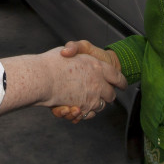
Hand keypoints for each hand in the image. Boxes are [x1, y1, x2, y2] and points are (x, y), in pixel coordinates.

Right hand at [0, 47, 124, 117]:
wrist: (41, 76)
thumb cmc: (54, 61)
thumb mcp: (72, 49)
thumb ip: (86, 56)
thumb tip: (94, 62)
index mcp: (98, 66)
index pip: (117, 76)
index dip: (121, 81)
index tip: (122, 85)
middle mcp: (99, 83)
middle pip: (111, 95)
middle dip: (107, 95)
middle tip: (102, 93)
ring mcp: (92, 97)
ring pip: (101, 106)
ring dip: (95, 104)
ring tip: (85, 99)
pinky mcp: (83, 108)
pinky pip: (89, 114)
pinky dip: (84, 113)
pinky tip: (76, 108)